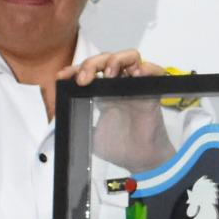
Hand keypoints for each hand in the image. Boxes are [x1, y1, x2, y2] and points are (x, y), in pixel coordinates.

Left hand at [71, 50, 181, 166]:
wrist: (140, 161)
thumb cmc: (120, 148)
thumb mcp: (92, 135)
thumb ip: (80, 126)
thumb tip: (62, 123)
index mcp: (103, 92)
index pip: (89, 71)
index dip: (75, 70)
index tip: (62, 77)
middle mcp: (120, 85)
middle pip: (107, 59)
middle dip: (92, 64)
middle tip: (84, 79)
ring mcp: (136, 87)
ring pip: (130, 57)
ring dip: (117, 60)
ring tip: (109, 73)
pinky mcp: (152, 93)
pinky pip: (155, 72)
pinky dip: (147, 68)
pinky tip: (136, 74)